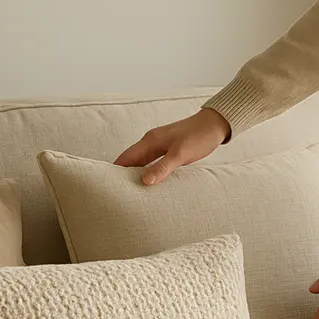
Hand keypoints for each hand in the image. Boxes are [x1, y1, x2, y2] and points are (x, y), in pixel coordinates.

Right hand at [114, 107, 230, 183]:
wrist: (215, 125)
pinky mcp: (169, 151)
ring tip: (127, 193)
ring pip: (141, 163)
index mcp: (150, 141)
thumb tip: (144, 181)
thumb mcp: (180, 154)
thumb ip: (163, 167)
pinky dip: (148, 173)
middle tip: (113, 193)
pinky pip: (152, 164)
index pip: (124, 158)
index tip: (103, 184)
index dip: (113, 170)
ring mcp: (160, 146)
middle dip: (121, 175)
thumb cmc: (198, 137)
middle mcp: (151, 143)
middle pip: (130, 161)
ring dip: (135, 175)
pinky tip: (148, 184)